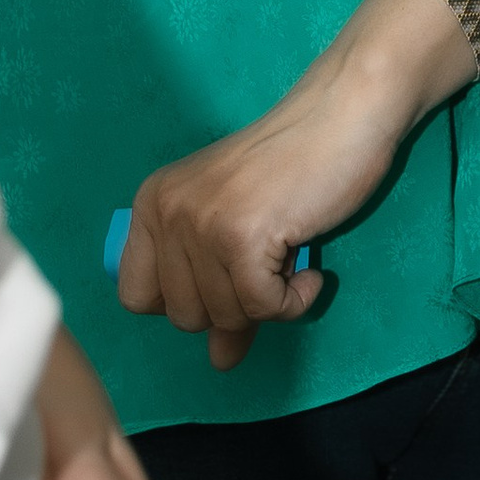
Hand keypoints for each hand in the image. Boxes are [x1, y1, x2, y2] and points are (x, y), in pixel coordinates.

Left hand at [115, 0, 451, 371]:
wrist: (342, 116)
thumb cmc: (293, 167)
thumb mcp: (238, 226)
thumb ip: (219, 290)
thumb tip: (220, 362)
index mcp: (152, 203)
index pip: (137, 296)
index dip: (186, 301)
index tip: (225, 279)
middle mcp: (166, 211)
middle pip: (184, 317)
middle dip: (235, 305)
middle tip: (269, 266)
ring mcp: (202, 223)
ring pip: (225, 316)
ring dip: (270, 303)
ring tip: (291, 260)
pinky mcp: (243, 236)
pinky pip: (264, 309)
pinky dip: (295, 302)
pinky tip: (311, 273)